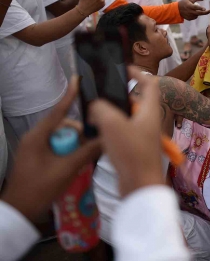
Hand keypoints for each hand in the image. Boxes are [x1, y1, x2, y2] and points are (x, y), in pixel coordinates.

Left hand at [0, 79, 100, 222]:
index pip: (58, 111)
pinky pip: (58, 150)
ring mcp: (35, 149)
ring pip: (63, 140)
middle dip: (79, 136)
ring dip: (75, 148)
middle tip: (92, 148)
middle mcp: (35, 138)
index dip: (69, 96)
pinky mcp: (38, 159)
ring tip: (83, 161)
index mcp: (38, 136)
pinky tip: (76, 165)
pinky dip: (68, 155)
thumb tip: (108, 139)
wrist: (20, 212)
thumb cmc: (40, 187)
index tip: (77, 80)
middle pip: (64, 127)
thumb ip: (88, 152)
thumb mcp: (67, 168)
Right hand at [88, 69, 164, 196]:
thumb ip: (101, 108)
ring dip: (113, 115)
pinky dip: (111, 131)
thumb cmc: (131, 151)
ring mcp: (143, 137)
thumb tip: (96, 106)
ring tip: (95, 114)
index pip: (150, 84)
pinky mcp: (135, 150)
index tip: (124, 70)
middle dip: (119, 97)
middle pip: (137, 102)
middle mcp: (149, 122)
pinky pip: (123, 134)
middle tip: (101, 96)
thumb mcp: (112, 123)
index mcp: (150, 111)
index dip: (139, 73)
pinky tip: (98, 135)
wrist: (140, 185)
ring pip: (128, 119)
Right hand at [178, 0, 209, 19]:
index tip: (205, 9)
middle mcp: (190, 12)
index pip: (196, 7)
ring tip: (194, 9)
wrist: (177, 10)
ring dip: (198, 12)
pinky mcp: (189, 19)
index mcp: (189, 6)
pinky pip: (195, 17)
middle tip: (209, 11)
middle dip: (205, 12)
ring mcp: (189, 16)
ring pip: (197, 15)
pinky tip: (192, 12)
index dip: (200, 8)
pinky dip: (195, 14)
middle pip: (199, 13)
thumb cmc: (184, 2)